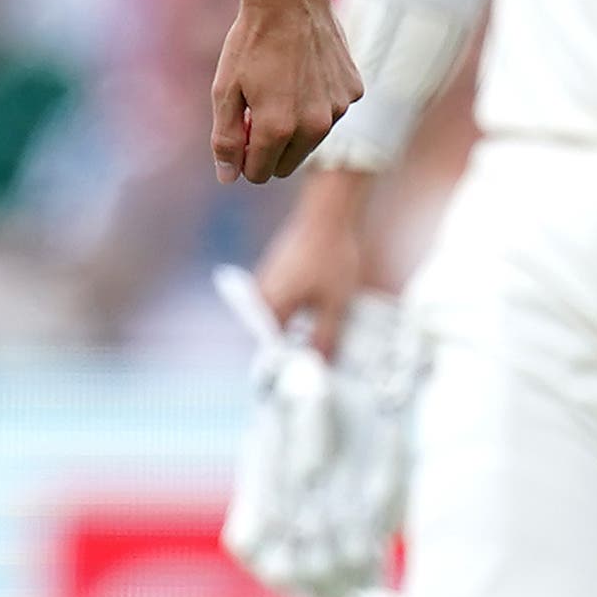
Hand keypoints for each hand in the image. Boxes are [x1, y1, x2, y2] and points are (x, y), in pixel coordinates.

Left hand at [214, 0, 360, 185]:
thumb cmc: (251, 43)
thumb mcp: (224, 91)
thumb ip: (225, 140)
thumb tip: (228, 178)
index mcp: (278, 129)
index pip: (259, 173)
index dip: (244, 157)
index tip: (239, 130)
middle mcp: (314, 126)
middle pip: (287, 164)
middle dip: (269, 148)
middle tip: (256, 111)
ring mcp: (338, 109)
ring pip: (311, 140)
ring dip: (294, 126)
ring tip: (281, 87)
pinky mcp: (353, 92)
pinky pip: (331, 112)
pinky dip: (317, 102)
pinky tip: (305, 72)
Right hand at [253, 166, 371, 351]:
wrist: (327, 214)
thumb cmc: (331, 256)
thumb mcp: (336, 303)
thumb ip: (325, 336)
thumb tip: (319, 364)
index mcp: (270, 306)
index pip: (270, 350)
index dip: (285, 368)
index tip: (302, 382)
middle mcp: (261, 296)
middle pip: (272, 336)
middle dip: (292, 351)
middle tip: (316, 366)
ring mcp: (267, 284)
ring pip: (277, 320)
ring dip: (295, 334)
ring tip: (320, 345)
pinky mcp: (277, 275)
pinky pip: (282, 305)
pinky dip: (297, 316)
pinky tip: (317, 320)